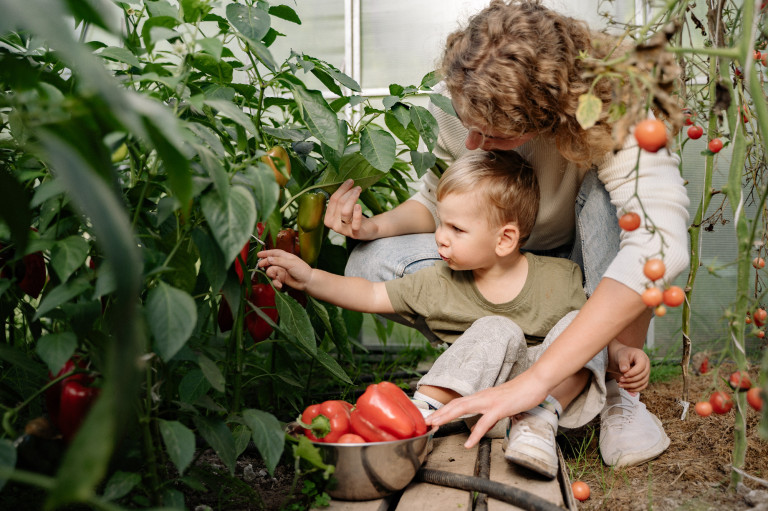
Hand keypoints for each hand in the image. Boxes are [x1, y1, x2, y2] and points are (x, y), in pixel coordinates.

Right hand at [257, 249, 312, 290]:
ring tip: (276, 279)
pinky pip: (275, 280)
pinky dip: (276, 283)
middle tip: (261, 266)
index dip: (266, 253)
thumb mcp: (290, 263)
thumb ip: (278, 261)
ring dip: (272, 276)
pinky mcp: (282, 279)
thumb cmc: (302, 270)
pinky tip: (280, 285)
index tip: (259, 254)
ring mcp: (282, 271)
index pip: (274, 253)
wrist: (308, 282)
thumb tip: (268, 258)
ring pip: (271, 272)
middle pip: (270, 262)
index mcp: (286, 257)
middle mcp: (282, 264)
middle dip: (265, 264)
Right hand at [324, 179, 378, 239]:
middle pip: (339, 204)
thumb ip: (341, 198)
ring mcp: (343, 231)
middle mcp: (333, 225)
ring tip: (359, 191)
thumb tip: (345, 181)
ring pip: (345, 212)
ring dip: (353, 198)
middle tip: (357, 187)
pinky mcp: (355, 234)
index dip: (341, 189)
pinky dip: (356, 214)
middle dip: (349, 193)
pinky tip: (359, 205)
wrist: (367, 229)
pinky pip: (355, 223)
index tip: (350, 181)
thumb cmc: (354, 216)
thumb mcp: (345, 207)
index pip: (333, 200)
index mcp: (328, 218)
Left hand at [425, 371, 547, 448]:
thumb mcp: (501, 405)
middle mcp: (482, 397)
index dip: (444, 410)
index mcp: (482, 396)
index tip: (432, 417)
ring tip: (436, 426)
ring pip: (463, 408)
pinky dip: (475, 434)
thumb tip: (479, 426)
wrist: (536, 382)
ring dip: (447, 416)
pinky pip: (484, 422)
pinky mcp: (500, 408)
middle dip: (439, 413)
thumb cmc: (521, 393)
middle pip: (455, 404)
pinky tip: (468, 443)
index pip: (458, 402)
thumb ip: (488, 415)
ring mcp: (490, 402)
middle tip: (426, 422)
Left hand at [609, 344, 649, 393]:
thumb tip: (624, 370)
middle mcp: (647, 365)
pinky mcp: (644, 379)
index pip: (641, 366)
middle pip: (642, 375)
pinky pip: (642, 386)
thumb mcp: (621, 356)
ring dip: (631, 386)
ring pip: (643, 382)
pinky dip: (634, 389)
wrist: (622, 358)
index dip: (633, 372)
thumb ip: (623, 362)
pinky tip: (626, 388)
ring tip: (620, 385)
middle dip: (631, 380)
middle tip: (620, 380)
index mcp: (642, 357)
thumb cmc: (622, 355)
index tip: (624, 375)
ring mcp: (646, 372)